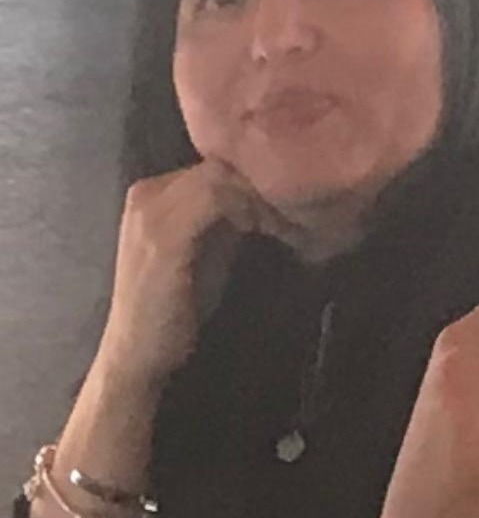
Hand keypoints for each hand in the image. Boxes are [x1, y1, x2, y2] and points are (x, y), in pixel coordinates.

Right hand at [96, 158, 290, 386]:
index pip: (217, 164)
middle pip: (222, 164)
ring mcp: (151, 210)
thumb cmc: (178, 308)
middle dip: (265, 185)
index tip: (294, 206)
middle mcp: (147, 191)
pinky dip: (251, 211)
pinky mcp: (163, 233)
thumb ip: (229, 220)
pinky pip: (216, 199)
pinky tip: (271, 232)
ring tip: (290, 225)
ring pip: (222, 176)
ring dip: (263, 198)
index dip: (259, 180)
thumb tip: (274, 196)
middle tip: (300, 213)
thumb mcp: (208, 250)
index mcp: (155, 192)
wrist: (138, 354)